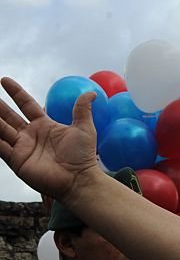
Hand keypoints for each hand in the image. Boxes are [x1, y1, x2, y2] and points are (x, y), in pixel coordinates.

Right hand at [0, 78, 103, 199]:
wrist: (79, 179)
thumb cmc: (83, 156)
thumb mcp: (83, 128)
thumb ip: (82, 110)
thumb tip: (90, 92)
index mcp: (44, 125)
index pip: (26, 104)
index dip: (16, 93)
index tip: (4, 80)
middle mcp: (30, 135)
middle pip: (9, 116)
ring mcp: (22, 147)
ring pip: (1, 129)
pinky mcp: (16, 160)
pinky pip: (0, 147)